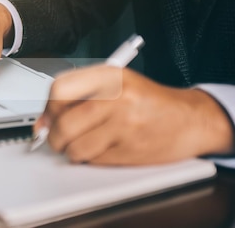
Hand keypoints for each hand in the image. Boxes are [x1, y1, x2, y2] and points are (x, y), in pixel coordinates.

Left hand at [33, 65, 234, 164]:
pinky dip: (92, 158)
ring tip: (83, 144)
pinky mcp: (131, 149)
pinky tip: (104, 148)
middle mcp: (117, 97)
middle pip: (63, 123)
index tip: (47, 118)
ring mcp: (125, 124)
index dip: (48, 108)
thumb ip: (78, 96)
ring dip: (72, 151)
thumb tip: (43, 122)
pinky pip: (94, 160)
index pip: (59, 89)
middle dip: (55, 137)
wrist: (191, 119)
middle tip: (58, 138)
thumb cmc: (149, 101)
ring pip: (76, 147)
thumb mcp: (115, 84)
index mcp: (110, 75)